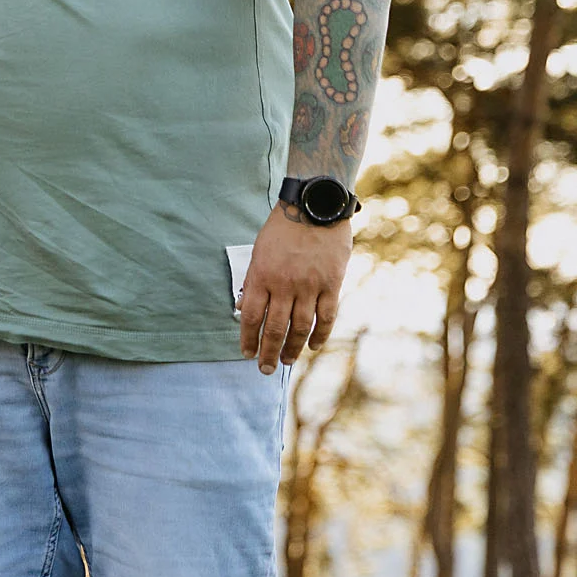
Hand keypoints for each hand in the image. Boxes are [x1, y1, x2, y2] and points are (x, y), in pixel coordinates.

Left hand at [238, 201, 351, 372]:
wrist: (315, 207)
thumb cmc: (282, 229)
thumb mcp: (259, 251)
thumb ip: (254, 280)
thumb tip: (244, 307)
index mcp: (261, 276)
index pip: (249, 316)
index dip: (247, 338)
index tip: (246, 353)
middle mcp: (284, 285)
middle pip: (274, 328)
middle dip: (268, 352)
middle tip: (265, 369)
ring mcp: (309, 286)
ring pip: (300, 327)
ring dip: (292, 349)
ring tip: (286, 361)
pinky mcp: (332, 285)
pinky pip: (326, 317)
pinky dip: (319, 335)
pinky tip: (312, 346)